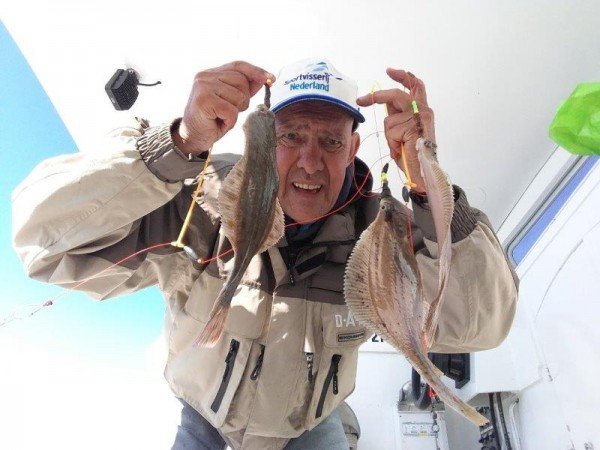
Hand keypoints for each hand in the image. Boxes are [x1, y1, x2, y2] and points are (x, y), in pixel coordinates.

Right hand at [173, 61, 274, 154]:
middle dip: (242, 100)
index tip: (271, 79)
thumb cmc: (212, 120)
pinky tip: (218, 122)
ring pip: (239, 97)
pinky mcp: (204, 100)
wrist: (193, 137)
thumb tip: (263, 79)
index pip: (238, 65)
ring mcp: (203, 86)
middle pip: (242, 81)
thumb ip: (244, 89)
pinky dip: (229, 121)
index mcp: (212, 73)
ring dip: (235, 112)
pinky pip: (231, 110)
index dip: (256, 71)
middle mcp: (205, 75)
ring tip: (221, 117)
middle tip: (228, 111)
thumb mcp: (231, 102)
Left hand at [357, 69, 434, 193]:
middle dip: (377, 97)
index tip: (388, 71)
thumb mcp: (404, 129)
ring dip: (389, 134)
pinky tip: (400, 149)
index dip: (402, 76)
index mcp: (423, 109)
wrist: (423, 171)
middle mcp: (424, 110)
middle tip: (361, 100)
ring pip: (389, 118)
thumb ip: (398, 114)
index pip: (415, 85)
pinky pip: (390, 131)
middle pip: (396, 95)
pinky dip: (391, 142)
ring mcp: (419, 118)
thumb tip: (385, 102)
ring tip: (399, 146)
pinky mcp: (412, 127)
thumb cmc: (413, 153)